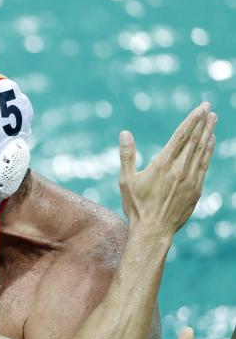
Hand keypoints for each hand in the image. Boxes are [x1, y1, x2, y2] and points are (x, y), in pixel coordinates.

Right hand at [119, 103, 216, 239]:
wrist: (153, 230)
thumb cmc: (136, 205)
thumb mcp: (126, 180)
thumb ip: (127, 155)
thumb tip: (125, 133)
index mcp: (162, 164)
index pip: (181, 136)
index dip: (192, 120)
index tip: (201, 108)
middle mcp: (179, 169)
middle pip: (194, 141)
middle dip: (202, 123)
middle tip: (208, 108)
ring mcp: (190, 180)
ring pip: (202, 151)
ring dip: (208, 134)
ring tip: (213, 120)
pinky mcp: (196, 189)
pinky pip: (204, 165)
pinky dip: (208, 151)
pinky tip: (210, 143)